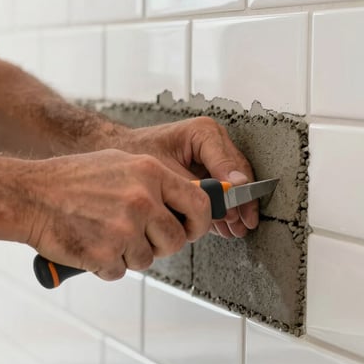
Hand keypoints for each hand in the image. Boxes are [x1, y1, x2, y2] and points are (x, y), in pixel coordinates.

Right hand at [23, 149, 211, 280]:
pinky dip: (105, 265)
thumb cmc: (70, 180)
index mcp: (149, 173)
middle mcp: (141, 199)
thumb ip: (154, 182)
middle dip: (159, 245)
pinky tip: (89, 244)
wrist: (29, 195)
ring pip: (147, 259)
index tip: (191, 229)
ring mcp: (124, 228)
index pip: (198, 203)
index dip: (199, 223)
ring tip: (102, 234)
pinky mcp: (105, 253)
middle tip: (137, 237)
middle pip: (175, 240)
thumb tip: (185, 200)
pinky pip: (120, 272)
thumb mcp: (119, 163)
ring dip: (128, 255)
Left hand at [122, 117, 257, 237]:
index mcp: (203, 132)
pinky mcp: (208, 167)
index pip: (229, 164)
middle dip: (240, 202)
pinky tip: (224, 226)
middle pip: (237, 173)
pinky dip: (223, 207)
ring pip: (234, 183)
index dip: (236, 189)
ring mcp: (213, 153)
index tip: (237, 210)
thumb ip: (192, 188)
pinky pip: (222, 189)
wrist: (121, 148)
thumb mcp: (163, 171)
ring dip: (235, 208)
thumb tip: (220, 206)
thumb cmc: (136, 152)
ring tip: (236, 231)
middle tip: (243, 225)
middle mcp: (213, 139)